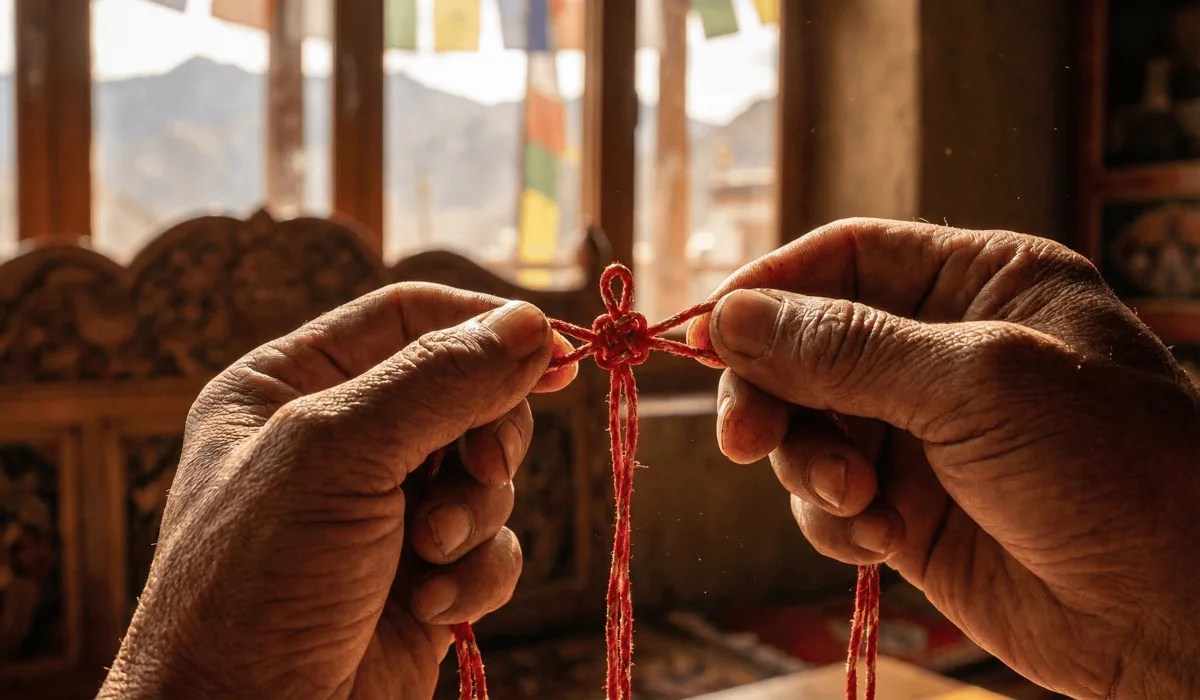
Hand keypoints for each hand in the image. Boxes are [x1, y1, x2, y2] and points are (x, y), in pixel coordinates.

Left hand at [98, 284, 576, 698]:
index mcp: (291, 384)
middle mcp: (341, 440)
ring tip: (430, 553)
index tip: (554, 352)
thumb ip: (440, 380)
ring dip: (476, 513)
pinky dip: (478, 573)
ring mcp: (385, 511)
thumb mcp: (336, 454)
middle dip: (486, 436)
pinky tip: (432, 608)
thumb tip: (532, 324)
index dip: (483, 326)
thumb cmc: (256, 583)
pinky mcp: (425, 577)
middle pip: (466, 391)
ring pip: (488, 472)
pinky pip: (491, 546)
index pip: (407, 316)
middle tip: (482, 468)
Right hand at [689, 218, 1199, 698]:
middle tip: (745, 441)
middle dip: (773, 395)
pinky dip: (835, 522)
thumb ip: (845, 347)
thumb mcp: (976, 383)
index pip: (846, 258)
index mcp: (979, 283)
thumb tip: (729, 316)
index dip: (770, 290)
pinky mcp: (908, 511)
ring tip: (860, 502)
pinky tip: (881, 541)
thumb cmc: (1110, 469)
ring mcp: (922, 435)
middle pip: (806, 347)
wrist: (1178, 617)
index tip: (709, 335)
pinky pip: (827, 501)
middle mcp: (943, 351)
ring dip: (810, 467)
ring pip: (807, 428)